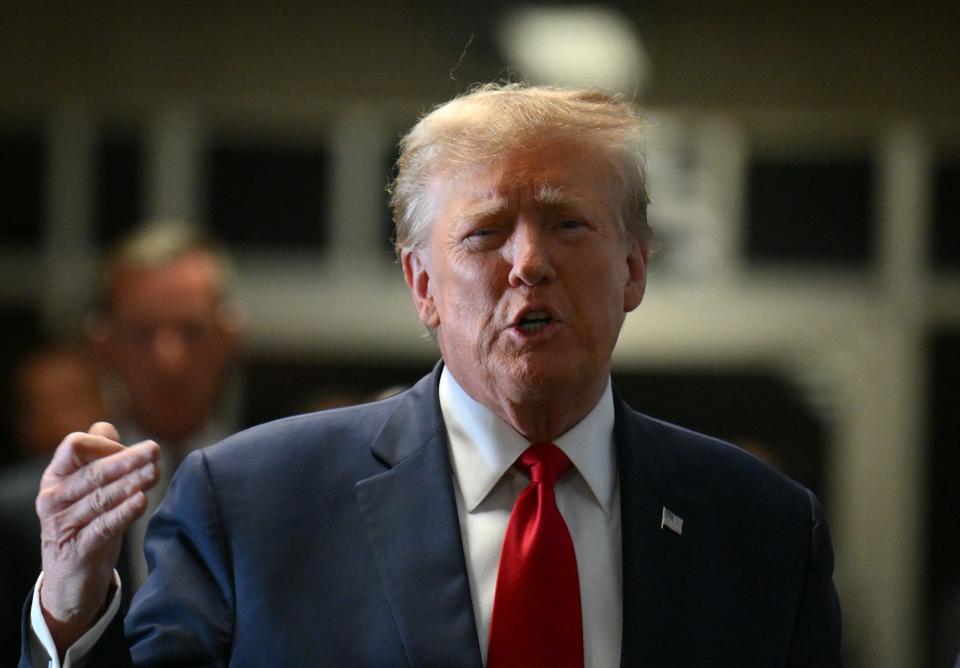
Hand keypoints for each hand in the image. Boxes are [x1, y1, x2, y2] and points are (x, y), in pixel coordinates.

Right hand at [36, 422, 159, 650]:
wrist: (69, 582)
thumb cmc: (84, 525)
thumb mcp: (86, 490)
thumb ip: (95, 458)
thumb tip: (106, 427)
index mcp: (56, 478)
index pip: (74, 446)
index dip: (105, 443)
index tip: (133, 449)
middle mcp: (53, 499)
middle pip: (92, 471)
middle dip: (127, 460)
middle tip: (155, 450)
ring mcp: (62, 526)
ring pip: (99, 498)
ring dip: (130, 483)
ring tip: (154, 472)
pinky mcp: (77, 550)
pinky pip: (102, 527)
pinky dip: (123, 513)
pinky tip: (142, 501)